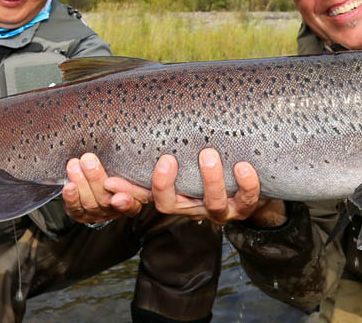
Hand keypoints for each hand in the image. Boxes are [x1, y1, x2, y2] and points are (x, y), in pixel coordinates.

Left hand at [61, 153, 145, 222]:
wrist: (93, 180)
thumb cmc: (114, 166)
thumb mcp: (127, 161)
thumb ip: (129, 156)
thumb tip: (127, 131)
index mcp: (137, 194)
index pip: (137, 197)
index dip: (125, 191)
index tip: (111, 182)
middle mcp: (119, 207)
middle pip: (109, 199)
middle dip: (96, 179)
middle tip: (88, 162)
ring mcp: (101, 213)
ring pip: (92, 203)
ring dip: (81, 183)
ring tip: (74, 166)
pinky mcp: (83, 215)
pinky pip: (76, 209)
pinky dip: (71, 198)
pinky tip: (69, 187)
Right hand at [115, 148, 286, 226]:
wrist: (251, 186)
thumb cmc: (208, 170)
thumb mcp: (183, 165)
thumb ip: (157, 158)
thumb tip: (121, 151)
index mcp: (174, 197)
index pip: (142, 197)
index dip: (127, 193)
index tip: (110, 180)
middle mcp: (193, 208)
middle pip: (171, 206)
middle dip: (165, 185)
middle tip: (167, 158)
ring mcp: (220, 210)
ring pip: (212, 204)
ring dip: (210, 181)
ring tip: (209, 155)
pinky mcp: (245, 207)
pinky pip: (247, 201)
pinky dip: (247, 185)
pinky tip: (243, 167)